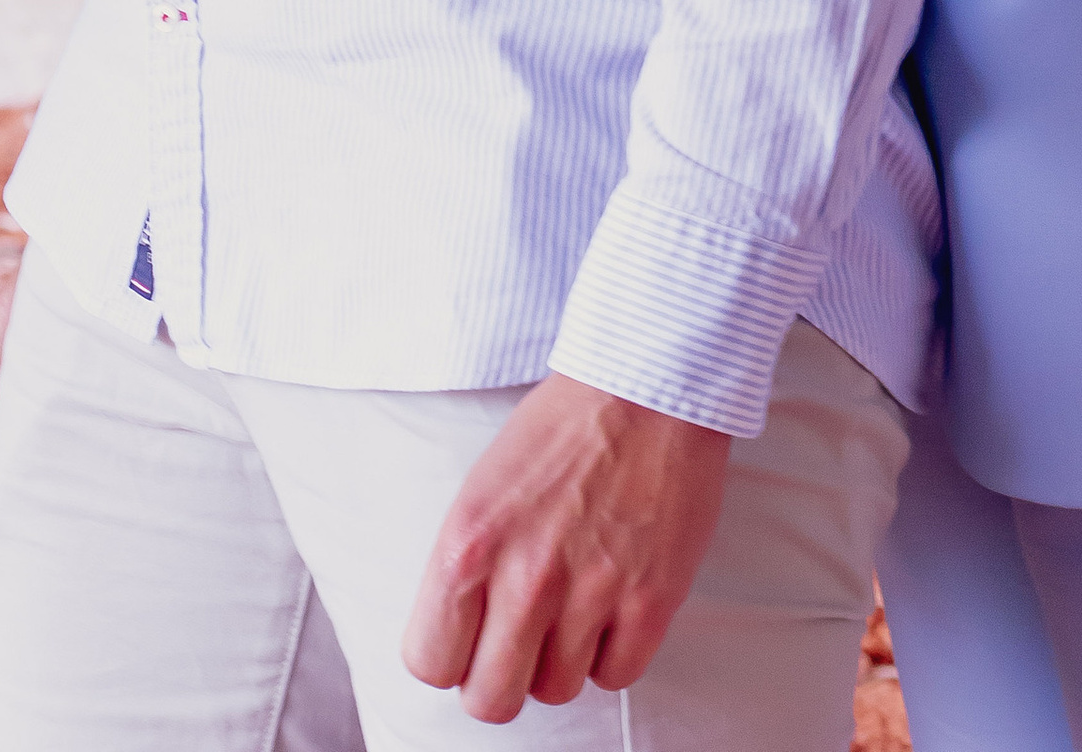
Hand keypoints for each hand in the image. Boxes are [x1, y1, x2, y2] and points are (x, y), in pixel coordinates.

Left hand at [400, 375, 729, 719]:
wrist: (646, 382)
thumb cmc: (561, 427)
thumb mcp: (482, 487)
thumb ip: (467, 567)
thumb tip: (461, 641)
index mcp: (469, 542)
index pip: (430, 662)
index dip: (450, 657)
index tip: (469, 639)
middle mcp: (525, 576)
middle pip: (490, 700)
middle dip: (500, 679)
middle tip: (519, 643)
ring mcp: (591, 591)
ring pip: (557, 690)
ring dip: (563, 658)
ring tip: (573, 605)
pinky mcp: (652, 599)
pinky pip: (617, 676)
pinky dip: (615, 651)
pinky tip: (614, 605)